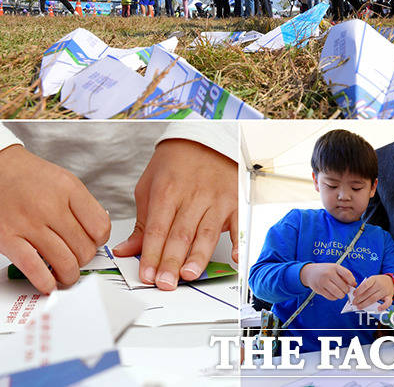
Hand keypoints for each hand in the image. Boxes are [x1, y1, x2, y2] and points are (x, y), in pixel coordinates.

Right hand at [0, 146, 109, 293]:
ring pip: (65, 262)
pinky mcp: (8, 239)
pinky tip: (48, 282)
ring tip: (66, 274)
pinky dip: (45, 282)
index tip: (94, 242)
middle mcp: (51, 207)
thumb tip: (99, 232)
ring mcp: (29, 224)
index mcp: (70, 190)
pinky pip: (34, 268)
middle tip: (78, 258)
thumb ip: (83, 206)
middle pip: (84, 248)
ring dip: (69, 275)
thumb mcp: (65, 182)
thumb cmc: (31, 177)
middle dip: (85, 259)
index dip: (101, 240)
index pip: (101, 227)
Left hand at [112, 139, 237, 290]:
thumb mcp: (149, 186)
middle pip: (180, 234)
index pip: (157, 229)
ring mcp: (215, 199)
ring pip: (206, 232)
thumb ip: (141, 222)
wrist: (203, 140)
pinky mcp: (234, 201)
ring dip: (198, 256)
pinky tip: (235, 258)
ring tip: (189, 275)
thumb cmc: (174, 165)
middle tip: (165, 283)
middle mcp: (192, 196)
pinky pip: (237, 223)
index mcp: (167, 191)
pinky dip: (238, 241)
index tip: (146, 275)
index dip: (151, 254)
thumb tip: (126, 251)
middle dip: (172, 261)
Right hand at [300, 263, 355, 299]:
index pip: (347, 274)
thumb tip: (354, 285)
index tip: (353, 285)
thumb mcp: (334, 268)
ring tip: (340, 292)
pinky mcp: (319, 290)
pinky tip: (333, 293)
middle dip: (346, 290)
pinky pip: (331, 297)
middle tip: (345, 290)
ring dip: (341, 295)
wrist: (310, 272)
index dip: (352, 281)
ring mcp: (323, 282)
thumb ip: (344, 275)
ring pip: (338, 294)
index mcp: (334, 267)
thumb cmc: (325, 271)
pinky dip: (335, 297)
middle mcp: (328, 273)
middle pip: (344, 287)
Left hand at [352, 274, 393, 310]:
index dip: (359, 290)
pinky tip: (377, 309)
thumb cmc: (378, 281)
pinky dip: (383, 306)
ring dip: (365, 304)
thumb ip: (364, 285)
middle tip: (354, 302)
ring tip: (359, 306)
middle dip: (360, 299)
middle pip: (368, 293)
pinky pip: (387, 303)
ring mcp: (385, 291)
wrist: (391, 281)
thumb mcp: (371, 279)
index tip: (354, 294)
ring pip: (374, 299)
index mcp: (374, 279)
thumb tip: (356, 293)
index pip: (366, 285)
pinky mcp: (389, 297)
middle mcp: (380, 285)